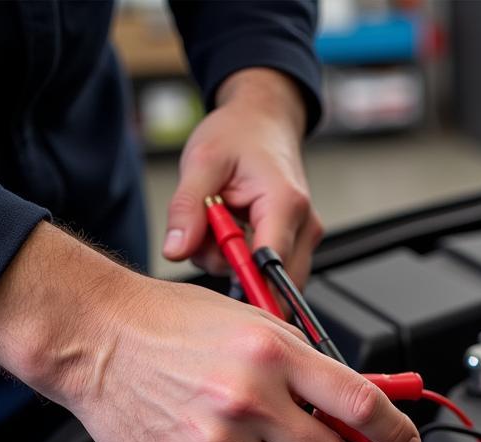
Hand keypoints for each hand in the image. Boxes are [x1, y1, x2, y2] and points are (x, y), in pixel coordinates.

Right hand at [0, 225, 420, 441]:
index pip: (361, 403)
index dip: (395, 431)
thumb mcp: (254, 324)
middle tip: (307, 438)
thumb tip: (360, 405)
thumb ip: (309, 366)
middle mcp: (249, 397)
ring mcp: (218, 441)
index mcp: (274, 353)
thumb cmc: (174, 326)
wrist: (96, 337)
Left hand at [162, 68, 321, 286]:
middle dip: (234, 270)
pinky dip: (245, 260)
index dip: (243, 280)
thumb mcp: (201, 162)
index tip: (218, 274)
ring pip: (269, 279)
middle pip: (273, 281)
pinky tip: (235, 233)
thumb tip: (175, 250)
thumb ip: (187, 208)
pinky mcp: (298, 243)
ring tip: (221, 225)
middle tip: (211, 235)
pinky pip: (270, 270)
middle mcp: (304, 226)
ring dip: (235, 264)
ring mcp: (305, 237)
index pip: (271, 266)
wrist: (263, 121)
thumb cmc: (239, 134)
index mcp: (284, 203)